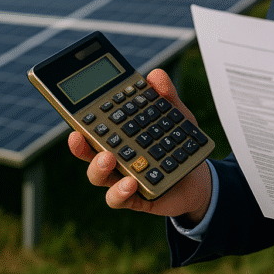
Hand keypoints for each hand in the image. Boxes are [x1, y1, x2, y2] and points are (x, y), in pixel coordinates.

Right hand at [67, 69, 212, 225]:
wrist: (198, 177)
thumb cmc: (176, 144)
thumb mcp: (175, 117)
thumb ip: (165, 96)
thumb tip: (155, 74)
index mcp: (120, 136)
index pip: (95, 128)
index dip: (80, 122)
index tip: (74, 112)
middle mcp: (115, 158)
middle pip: (89, 152)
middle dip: (81, 145)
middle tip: (79, 136)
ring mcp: (122, 178)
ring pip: (98, 177)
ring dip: (97, 168)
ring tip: (108, 158)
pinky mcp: (135, 198)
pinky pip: (119, 199)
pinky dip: (120, 193)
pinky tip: (130, 183)